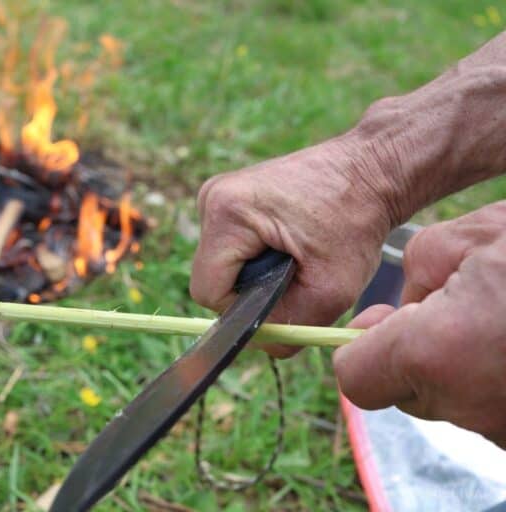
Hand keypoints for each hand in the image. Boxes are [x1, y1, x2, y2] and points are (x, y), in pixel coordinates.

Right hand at [190, 135, 397, 356]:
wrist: (370, 169)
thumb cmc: (356, 222)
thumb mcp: (331, 289)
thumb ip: (290, 329)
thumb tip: (260, 345)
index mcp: (228, 214)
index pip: (208, 291)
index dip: (243, 309)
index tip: (282, 298)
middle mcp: (211, 198)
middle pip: (212, 277)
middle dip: (251, 290)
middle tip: (296, 276)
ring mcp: (215, 193)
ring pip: (219, 264)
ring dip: (253, 273)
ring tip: (295, 254)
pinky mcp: (226, 195)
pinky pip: (227, 246)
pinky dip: (254, 255)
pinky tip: (287, 241)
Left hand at [334, 202, 505, 446]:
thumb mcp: (479, 234)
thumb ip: (420, 269)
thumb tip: (404, 305)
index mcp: (437, 353)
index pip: (356, 378)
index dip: (359, 348)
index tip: (379, 324)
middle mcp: (471, 404)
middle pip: (407, 392)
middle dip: (417, 353)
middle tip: (456, 307)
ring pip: (457, 402)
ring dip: (466, 366)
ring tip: (503, 319)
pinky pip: (499, 411)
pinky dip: (503, 381)